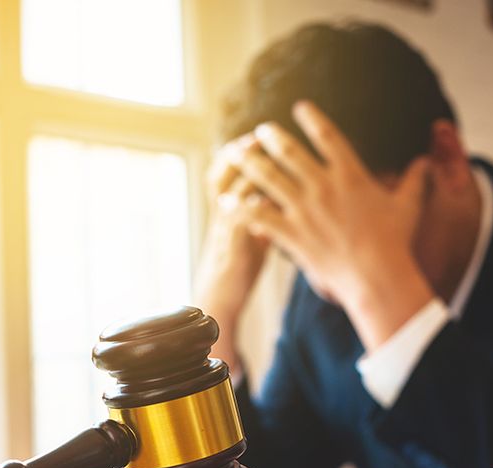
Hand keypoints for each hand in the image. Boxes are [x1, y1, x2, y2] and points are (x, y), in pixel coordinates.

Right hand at [194, 136, 272, 371]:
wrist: (217, 304)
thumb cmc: (236, 273)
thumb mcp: (249, 240)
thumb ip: (261, 219)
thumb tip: (275, 202)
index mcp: (224, 213)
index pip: (222, 174)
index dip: (234, 153)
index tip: (254, 137)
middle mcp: (220, 219)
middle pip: (221, 176)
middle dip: (239, 154)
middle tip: (257, 137)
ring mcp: (225, 233)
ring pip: (230, 194)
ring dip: (247, 175)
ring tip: (264, 160)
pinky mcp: (235, 250)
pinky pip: (242, 222)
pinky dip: (255, 206)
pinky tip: (271, 197)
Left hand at [231, 101, 436, 349]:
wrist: (376, 277)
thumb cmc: (395, 243)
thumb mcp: (408, 206)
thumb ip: (415, 181)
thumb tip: (429, 161)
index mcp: (350, 174)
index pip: (328, 136)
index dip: (312, 118)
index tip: (300, 107)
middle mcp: (323, 185)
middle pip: (289, 152)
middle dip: (271, 137)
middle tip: (258, 129)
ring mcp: (304, 208)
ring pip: (267, 178)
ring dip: (248, 162)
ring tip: (233, 151)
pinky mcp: (291, 233)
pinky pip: (258, 216)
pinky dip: (239, 207)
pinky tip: (225, 200)